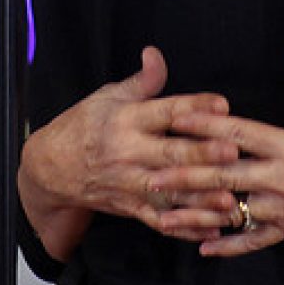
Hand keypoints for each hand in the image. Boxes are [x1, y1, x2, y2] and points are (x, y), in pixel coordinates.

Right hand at [18, 46, 240, 258]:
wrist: (51, 167)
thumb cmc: (84, 125)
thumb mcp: (108, 95)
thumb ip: (141, 81)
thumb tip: (155, 54)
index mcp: (126, 119)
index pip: (164, 110)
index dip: (193, 105)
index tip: (222, 103)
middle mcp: (129, 151)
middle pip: (171, 153)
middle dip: (202, 153)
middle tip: (232, 151)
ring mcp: (130, 183)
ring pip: (170, 192)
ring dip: (200, 198)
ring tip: (229, 198)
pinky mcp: (130, 207)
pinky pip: (160, 221)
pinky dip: (184, 228)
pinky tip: (210, 230)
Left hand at [148, 44, 283, 256]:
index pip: (240, 135)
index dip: (205, 125)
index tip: (176, 117)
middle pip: (225, 177)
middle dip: (186, 174)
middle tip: (151, 171)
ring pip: (232, 211)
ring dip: (197, 210)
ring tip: (163, 209)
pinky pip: (254, 239)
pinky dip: (228, 243)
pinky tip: (202, 244)